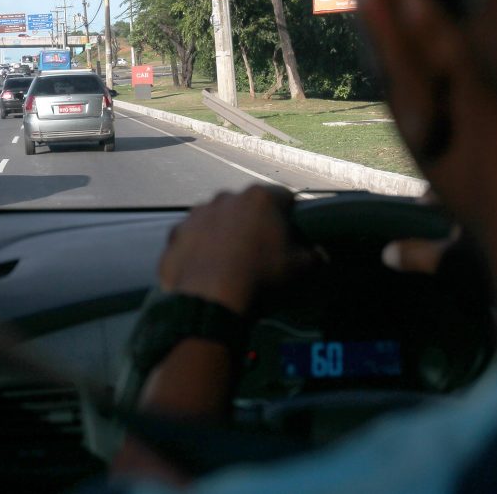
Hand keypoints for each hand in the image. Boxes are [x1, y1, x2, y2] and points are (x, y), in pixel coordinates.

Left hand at [158, 185, 313, 313]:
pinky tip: (206, 268)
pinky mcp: (176, 233)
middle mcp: (226, 197)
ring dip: (224, 233)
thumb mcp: (299, 270)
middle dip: (254, 223)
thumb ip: (315, 257)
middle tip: (260, 251)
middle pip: (247, 207)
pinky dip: (199, 247)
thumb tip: (320, 255)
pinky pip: (193, 237)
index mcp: (260, 198)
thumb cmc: (260, 278)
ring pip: (217, 219)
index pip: (284, 198)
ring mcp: (196, 213)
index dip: (290, 216)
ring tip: (230, 262)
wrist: (209, 300)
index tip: (290, 234)